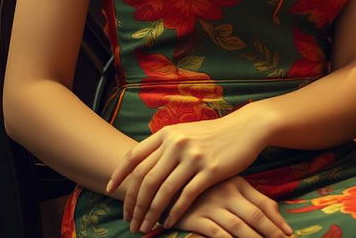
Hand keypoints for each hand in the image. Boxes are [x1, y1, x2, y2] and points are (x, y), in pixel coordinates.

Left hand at [106, 108, 271, 233]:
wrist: (246, 128)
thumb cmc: (213, 134)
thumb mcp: (186, 133)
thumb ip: (165, 146)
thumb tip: (142, 165)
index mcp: (167, 133)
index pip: (134, 155)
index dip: (119, 174)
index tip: (109, 189)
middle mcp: (176, 143)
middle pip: (145, 178)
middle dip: (133, 204)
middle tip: (129, 221)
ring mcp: (193, 156)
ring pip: (162, 191)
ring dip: (150, 214)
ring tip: (144, 228)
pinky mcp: (210, 170)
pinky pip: (185, 197)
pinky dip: (174, 213)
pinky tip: (168, 224)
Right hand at [170, 176, 292, 237]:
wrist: (168, 177)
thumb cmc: (205, 184)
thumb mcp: (230, 185)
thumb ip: (252, 197)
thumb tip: (278, 215)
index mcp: (237, 183)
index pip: (263, 205)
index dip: (277, 223)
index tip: (289, 236)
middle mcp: (226, 192)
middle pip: (255, 217)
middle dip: (271, 234)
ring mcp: (210, 204)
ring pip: (238, 227)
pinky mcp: (194, 216)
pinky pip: (215, 232)